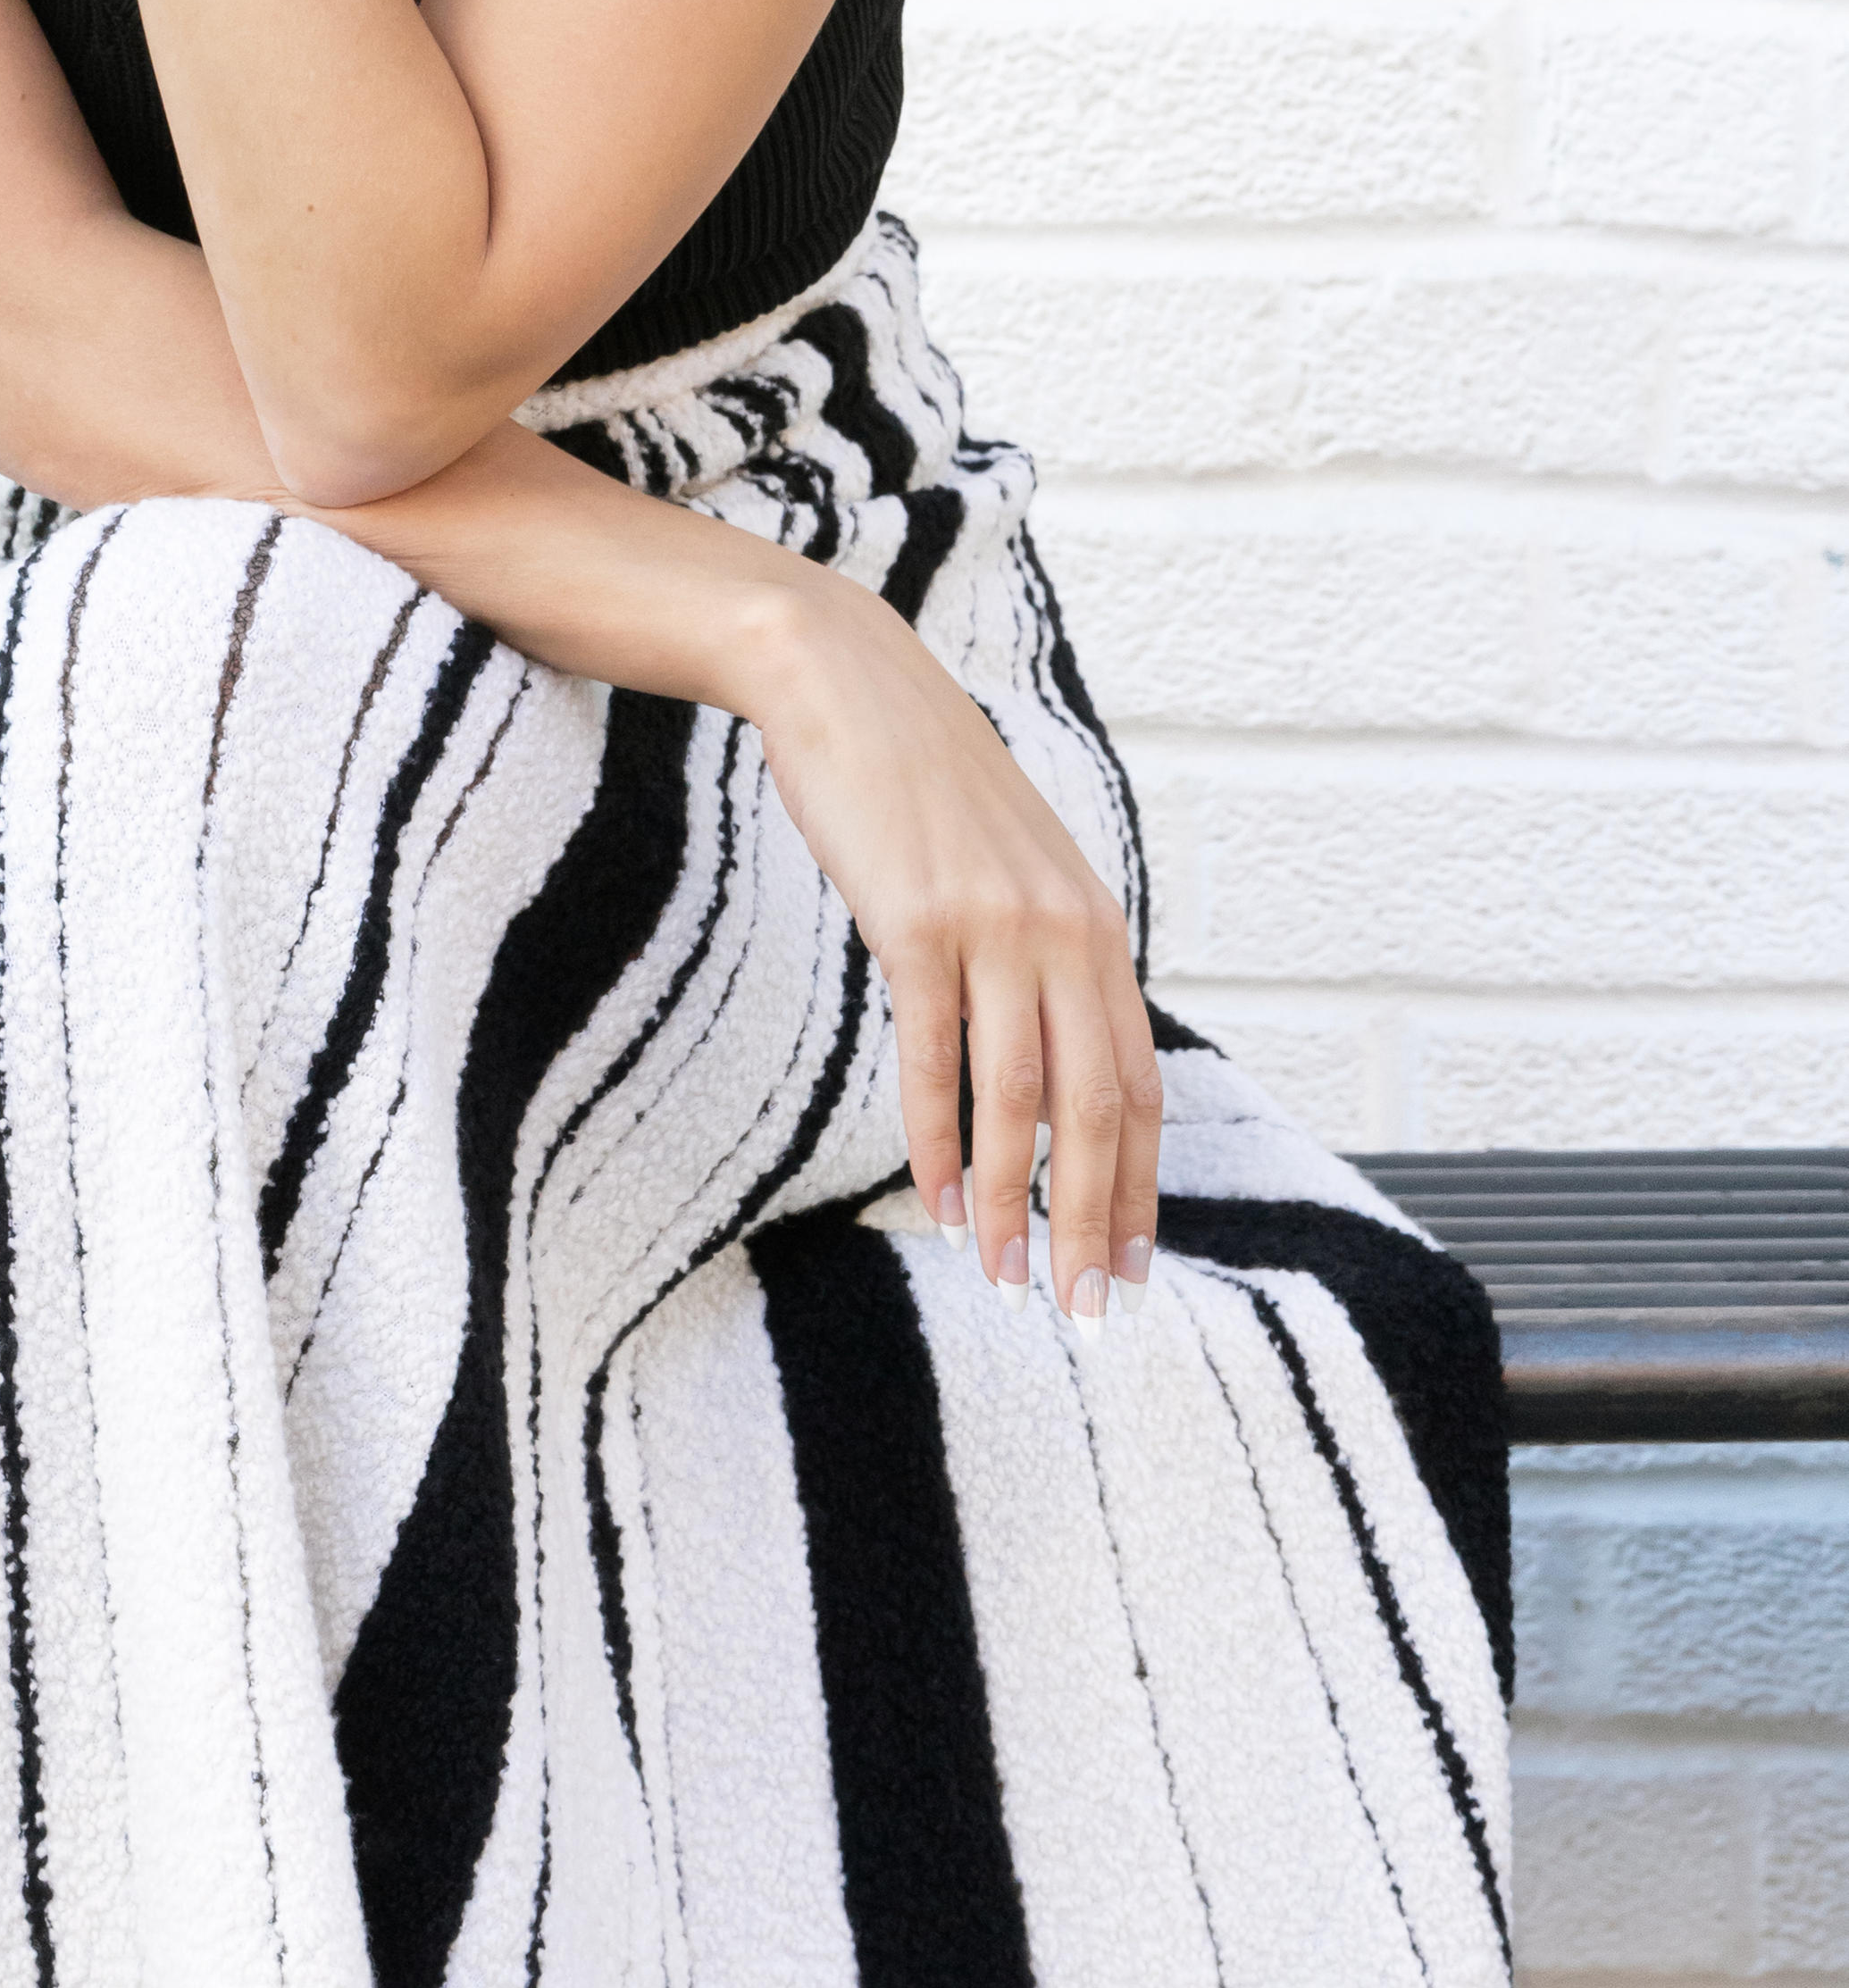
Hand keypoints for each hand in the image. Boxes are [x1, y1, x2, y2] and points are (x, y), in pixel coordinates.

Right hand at [738, 568, 1160, 1324]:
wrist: (847, 680)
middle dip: (1094, 1220)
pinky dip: (938, 1141)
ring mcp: (994, 926)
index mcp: (1095, 924)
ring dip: (1015, 1203)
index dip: (1140, 1182)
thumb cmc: (919, 781)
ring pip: (1021, 1099)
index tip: (1134, 1262)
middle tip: (1085, 1306)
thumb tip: (1053, 1050)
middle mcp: (1064, 929)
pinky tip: (940, 1203)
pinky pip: (935, 1057)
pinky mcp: (917, 923)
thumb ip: (1042, 947)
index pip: (1137, 1081)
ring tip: (1008, 1278)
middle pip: (1094, 1107)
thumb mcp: (1012, 863)